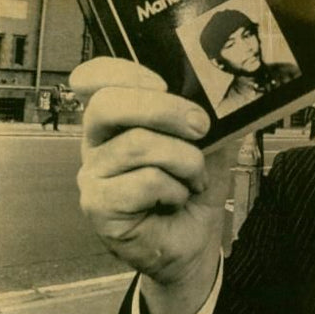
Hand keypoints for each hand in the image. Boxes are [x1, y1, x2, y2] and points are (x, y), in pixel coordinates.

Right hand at [70, 57, 227, 313]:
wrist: (195, 242)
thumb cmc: (192, 187)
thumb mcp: (206, 141)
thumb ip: (205, 112)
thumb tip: (222, 90)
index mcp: (117, 116)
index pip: (94, 78)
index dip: (120, 71)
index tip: (160, 81)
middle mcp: (96, 141)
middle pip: (108, 104)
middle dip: (163, 109)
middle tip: (200, 126)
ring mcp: (92, 174)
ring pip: (136, 144)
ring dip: (183, 160)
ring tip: (194, 178)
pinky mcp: (98, 206)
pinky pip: (143, 182)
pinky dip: (174, 190)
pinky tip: (176, 200)